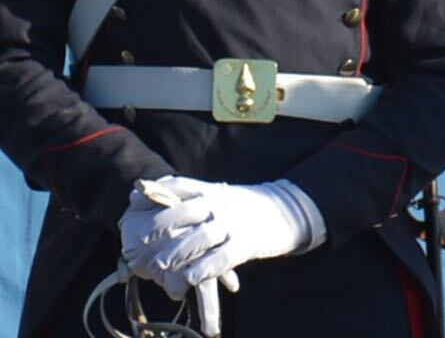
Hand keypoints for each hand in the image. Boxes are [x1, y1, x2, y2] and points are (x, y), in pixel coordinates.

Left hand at [120, 175, 317, 295]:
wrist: (290, 210)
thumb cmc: (249, 205)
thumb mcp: (222, 194)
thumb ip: (194, 195)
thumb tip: (154, 193)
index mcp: (213, 191)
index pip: (178, 186)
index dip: (153, 192)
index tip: (132, 200)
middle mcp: (221, 205)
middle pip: (183, 212)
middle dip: (158, 225)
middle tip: (137, 240)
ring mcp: (234, 224)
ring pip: (199, 238)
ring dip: (176, 252)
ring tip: (158, 265)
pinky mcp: (247, 244)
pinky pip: (221, 258)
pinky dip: (203, 269)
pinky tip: (188, 279)